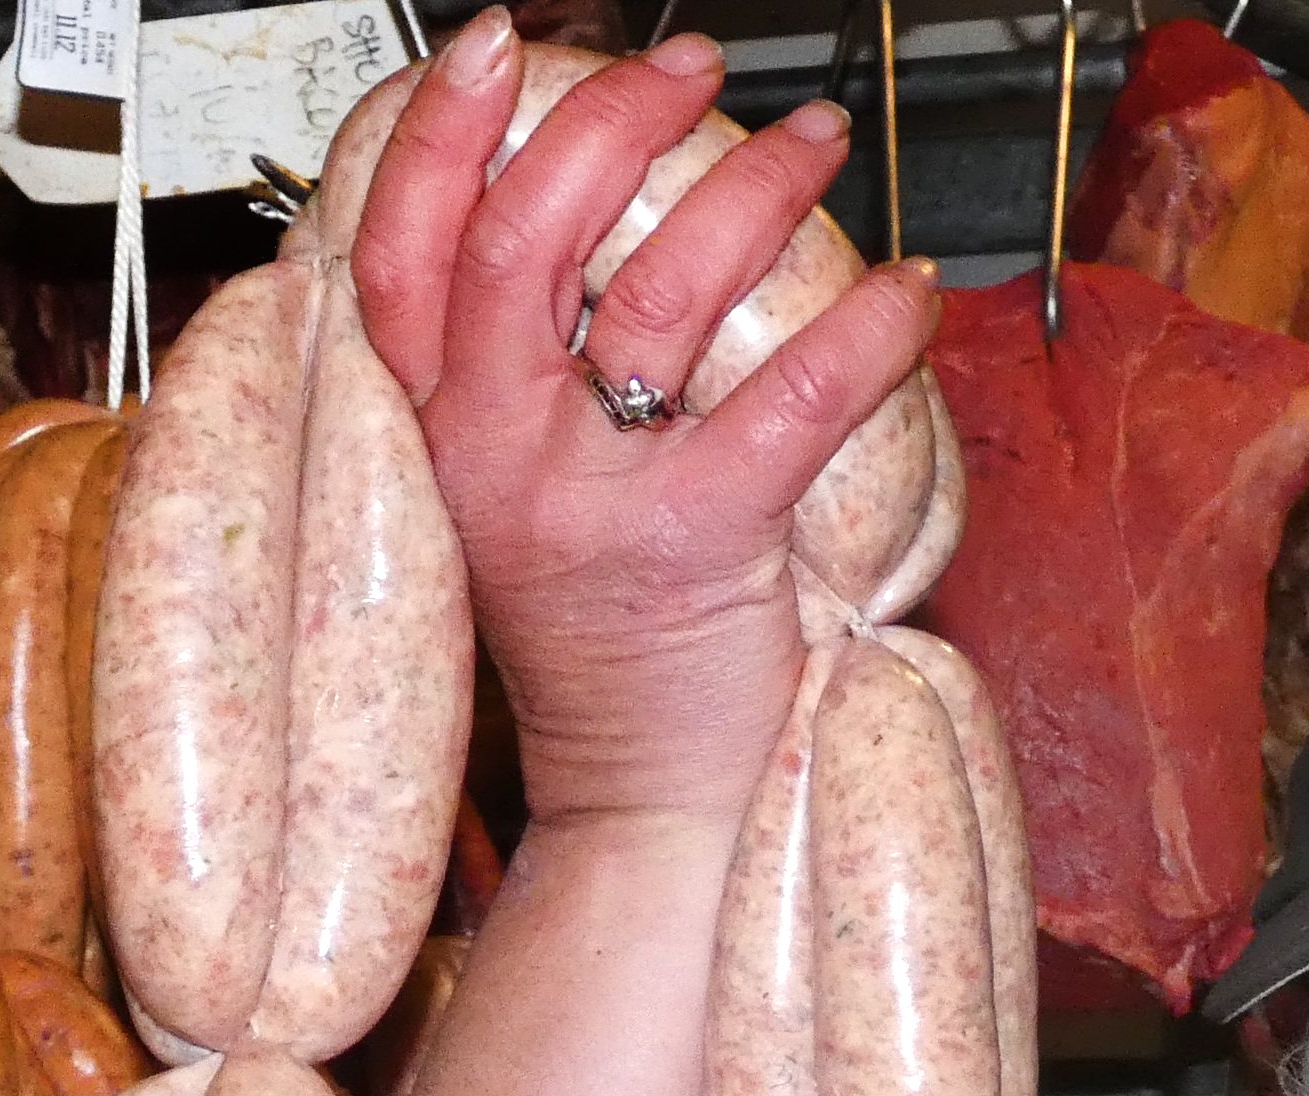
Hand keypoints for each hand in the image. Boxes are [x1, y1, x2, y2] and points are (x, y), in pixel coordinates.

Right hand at [350, 13, 940, 824]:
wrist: (644, 807)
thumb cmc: (604, 648)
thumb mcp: (516, 505)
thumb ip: (515, 388)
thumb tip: (584, 239)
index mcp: (433, 438)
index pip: (398, 248)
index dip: (441, 131)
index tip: (498, 44)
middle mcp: (489, 460)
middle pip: (522, 236)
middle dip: (614, 120)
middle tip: (692, 67)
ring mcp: (584, 503)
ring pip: (663, 294)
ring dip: (753, 190)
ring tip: (815, 146)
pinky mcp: (692, 546)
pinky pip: (792, 404)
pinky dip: (866, 333)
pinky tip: (910, 297)